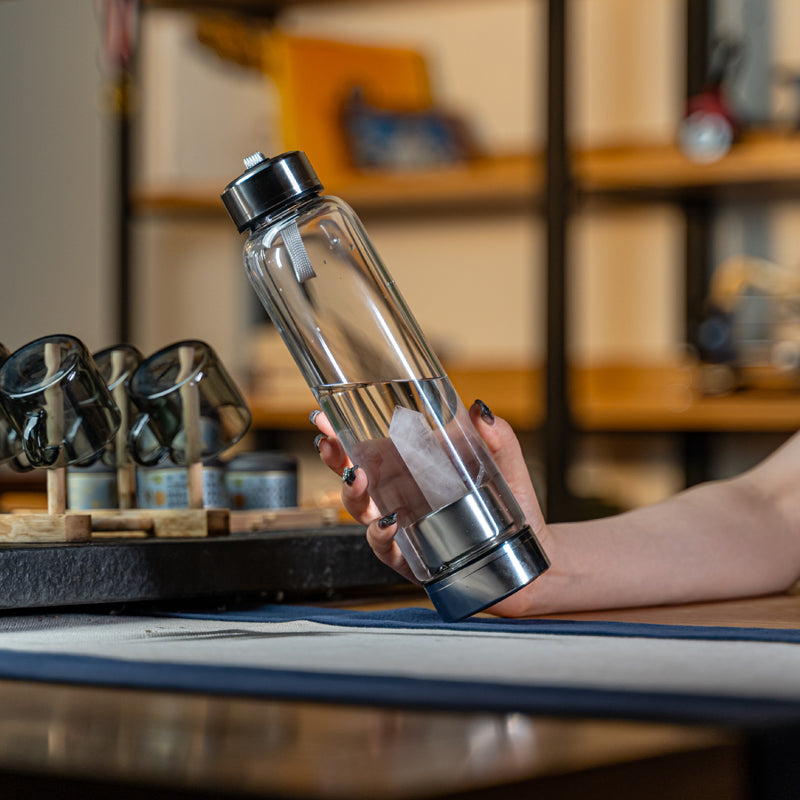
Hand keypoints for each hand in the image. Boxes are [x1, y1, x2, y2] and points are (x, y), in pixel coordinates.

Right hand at [311, 400, 548, 594]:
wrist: (533, 557)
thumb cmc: (512, 510)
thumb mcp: (505, 466)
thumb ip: (497, 438)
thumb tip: (480, 410)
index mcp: (412, 473)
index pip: (368, 449)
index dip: (342, 434)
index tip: (324, 416)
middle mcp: (401, 500)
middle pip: (355, 479)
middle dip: (335, 460)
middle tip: (329, 442)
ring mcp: (405, 531)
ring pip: (362, 514)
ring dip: (353, 495)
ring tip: (358, 477)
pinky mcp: (414, 560)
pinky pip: (387, 550)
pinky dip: (382, 536)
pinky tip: (389, 522)